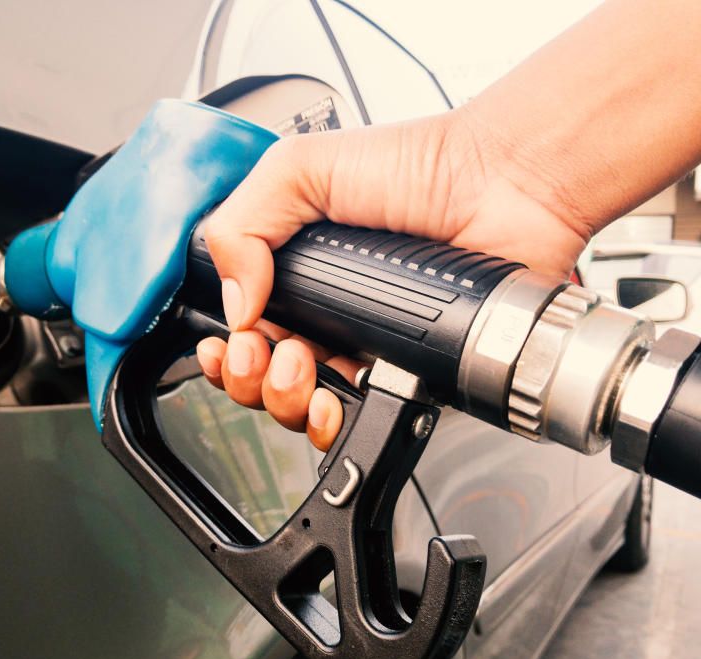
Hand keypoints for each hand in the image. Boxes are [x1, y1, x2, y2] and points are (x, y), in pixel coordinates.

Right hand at [196, 109, 587, 449]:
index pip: (240, 328)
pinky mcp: (405, 373)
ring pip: (299, 406)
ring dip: (282, 400)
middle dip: (247, 377)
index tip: (225, 344)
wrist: (501, 186)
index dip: (225, 348)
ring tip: (299, 366)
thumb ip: (243, 224)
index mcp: (293, 270)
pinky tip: (331, 400)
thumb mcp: (300, 169)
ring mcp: (363, 345)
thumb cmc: (416, 167)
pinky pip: (359, 417)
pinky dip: (333, 422)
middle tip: (263, 352)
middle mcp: (324, 312)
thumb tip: (233, 303)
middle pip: (260, 377)